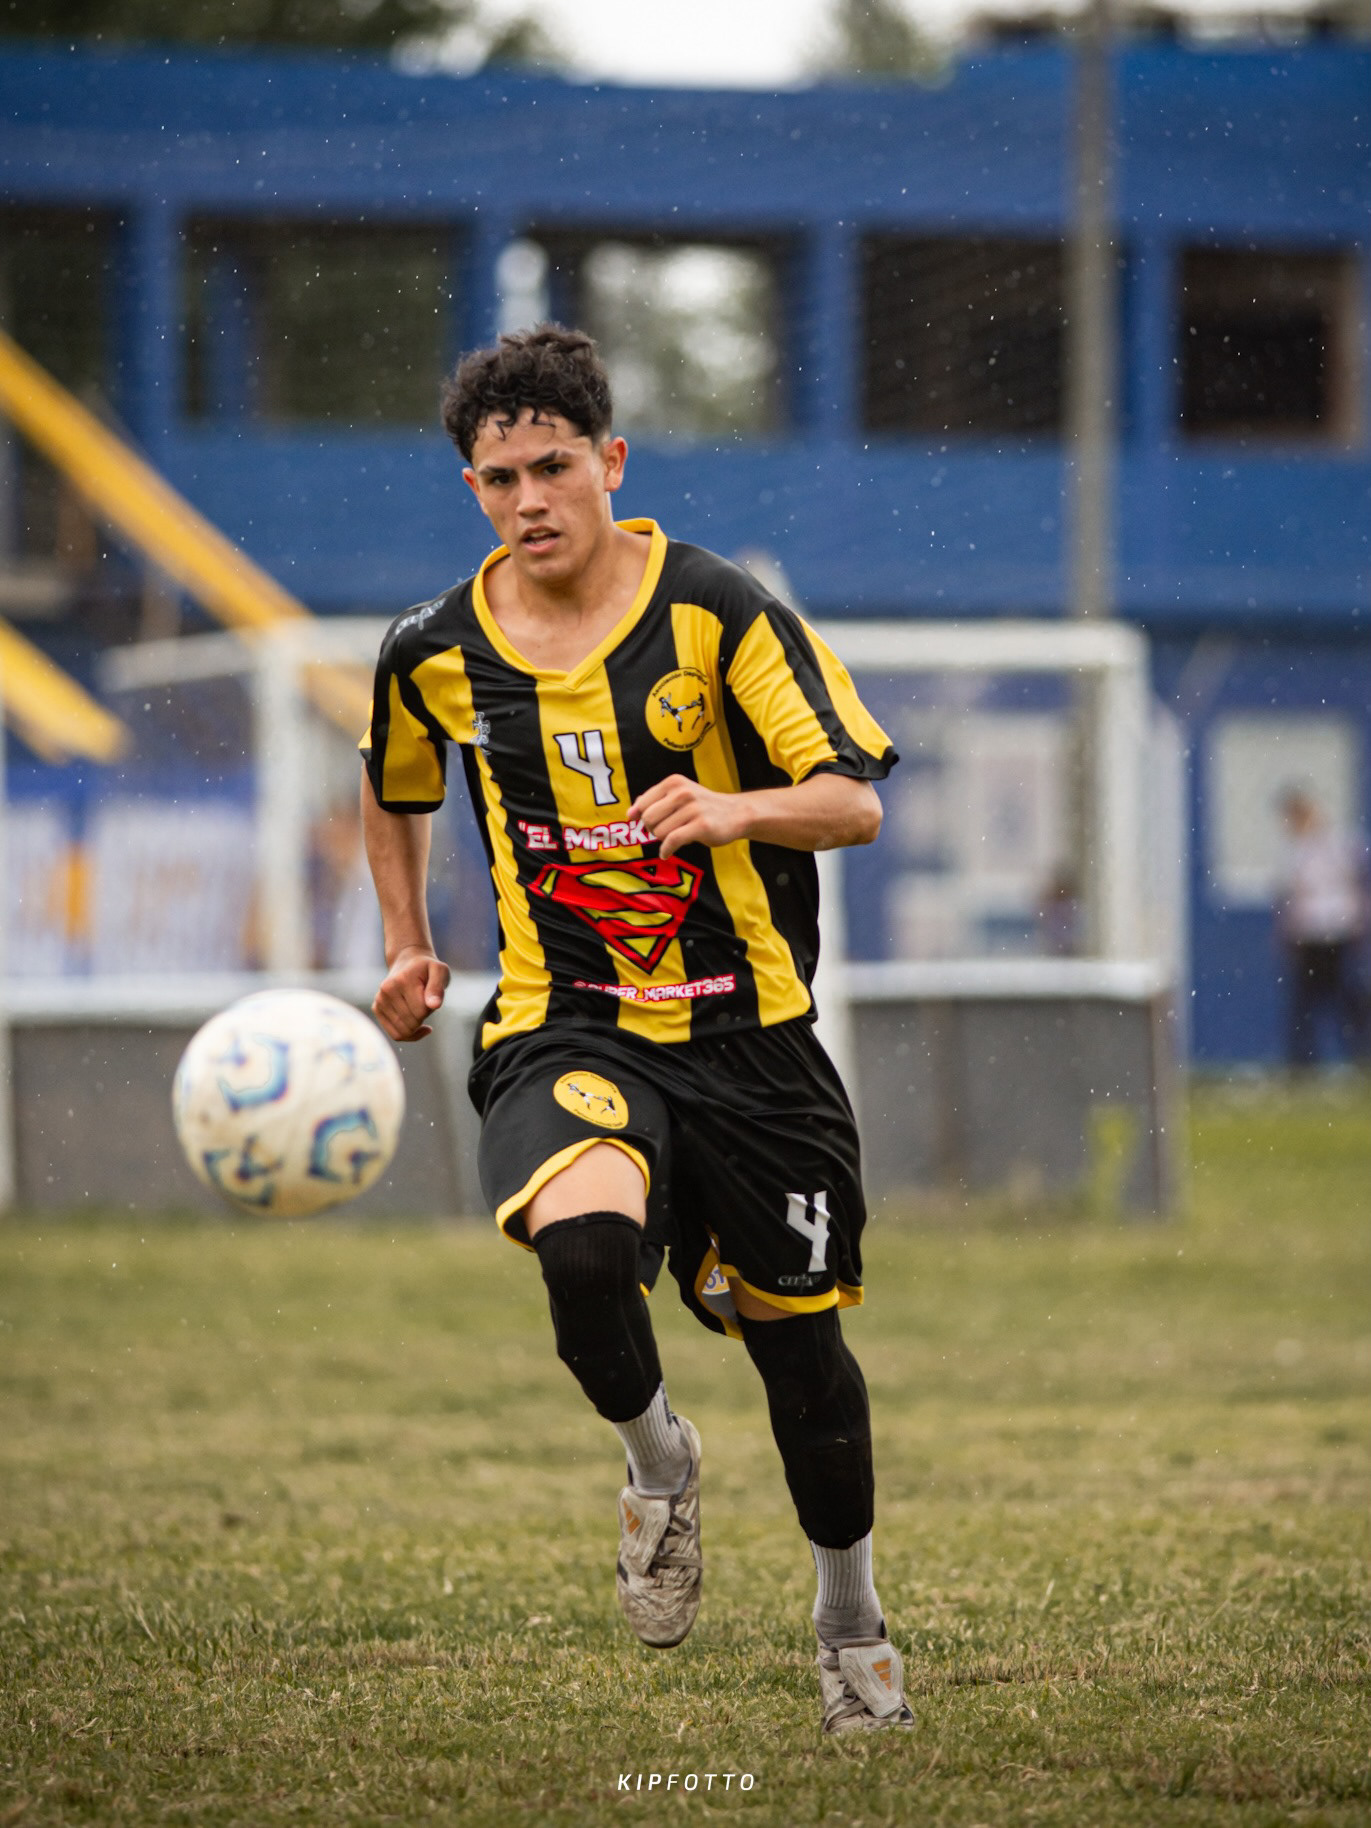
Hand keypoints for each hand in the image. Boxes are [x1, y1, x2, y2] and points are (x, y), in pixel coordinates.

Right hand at [372, 946, 450, 1042]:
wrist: (407, 961)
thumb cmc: (427, 969)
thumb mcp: (440, 971)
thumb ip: (438, 988)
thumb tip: (434, 1005)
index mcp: (402, 980)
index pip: (421, 1012)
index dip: (431, 1008)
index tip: (431, 995)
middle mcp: (387, 990)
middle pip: (412, 1024)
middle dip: (423, 1017)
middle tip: (424, 1000)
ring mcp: (379, 1000)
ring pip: (403, 1032)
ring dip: (416, 1025)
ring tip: (417, 1007)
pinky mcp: (377, 1008)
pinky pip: (395, 1034)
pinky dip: (408, 1034)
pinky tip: (415, 1022)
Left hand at [629, 775, 748, 858]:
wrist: (736, 813)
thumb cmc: (702, 807)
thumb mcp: (679, 795)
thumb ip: (654, 801)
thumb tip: (630, 814)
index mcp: (674, 782)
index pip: (643, 803)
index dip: (641, 816)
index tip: (645, 824)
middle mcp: (682, 792)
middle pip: (649, 818)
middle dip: (652, 829)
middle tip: (664, 831)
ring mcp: (692, 809)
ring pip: (660, 832)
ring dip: (663, 840)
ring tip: (676, 836)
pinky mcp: (701, 826)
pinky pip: (672, 841)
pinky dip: (666, 850)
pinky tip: (667, 853)